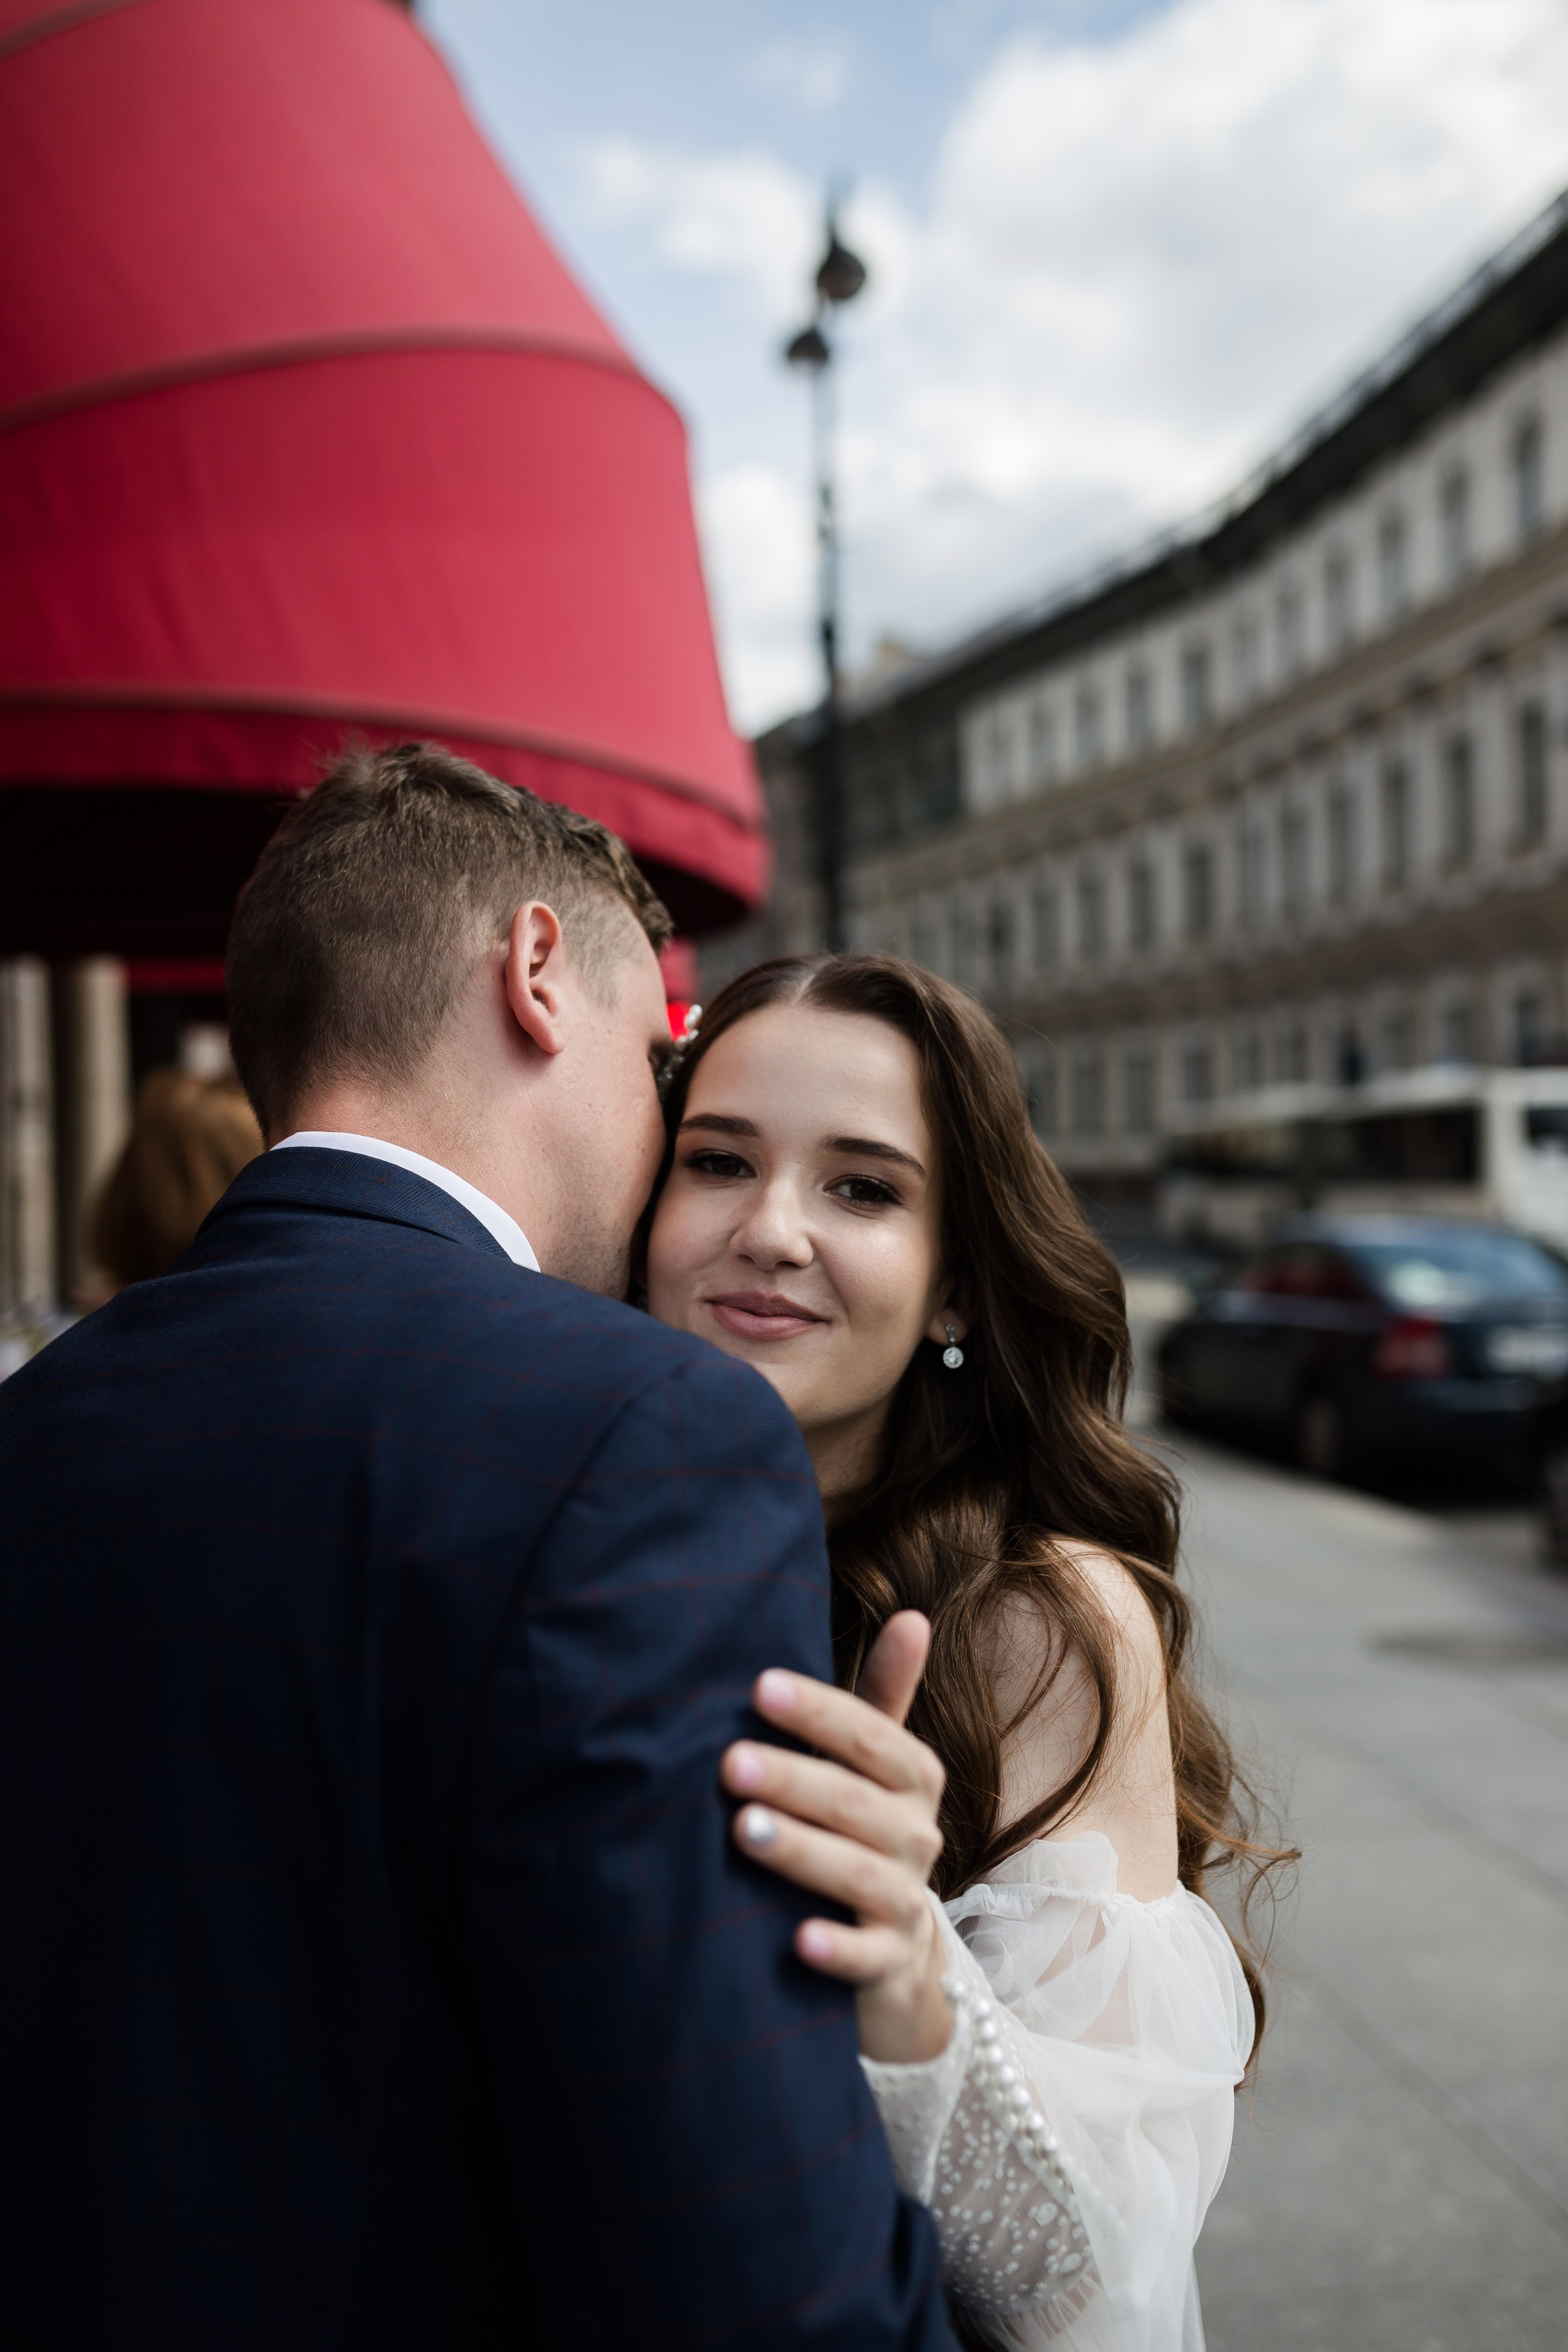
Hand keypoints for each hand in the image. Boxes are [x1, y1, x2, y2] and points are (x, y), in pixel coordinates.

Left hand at [720, 1612, 952, 2063]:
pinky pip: (866, 1957)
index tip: (758, 1686)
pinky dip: (835, 1948)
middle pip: (857, 1802)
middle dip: (794, 1778)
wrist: (893, 1953)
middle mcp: (917, 1836)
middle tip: (728, 1762)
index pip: (873, 1737)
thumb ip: (881, 1699)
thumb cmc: (860, 1832)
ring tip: (744, 1830)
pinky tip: (797, 1938)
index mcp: (913, 1780)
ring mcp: (904, 1903)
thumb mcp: (871, 1767)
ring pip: (859, 1874)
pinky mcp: (888, 1964)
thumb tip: (912, 1614)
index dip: (819, 1712)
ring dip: (803, 1851)